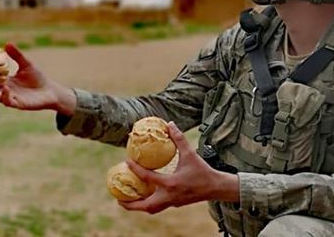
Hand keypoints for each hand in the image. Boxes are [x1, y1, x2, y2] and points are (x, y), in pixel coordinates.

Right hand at [0, 43, 75, 114]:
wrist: (50, 91)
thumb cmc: (37, 78)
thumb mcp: (26, 64)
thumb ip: (16, 55)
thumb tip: (7, 43)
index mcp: (5, 81)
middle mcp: (5, 91)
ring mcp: (11, 98)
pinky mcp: (19, 104)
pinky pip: (8, 102)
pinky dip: (5, 96)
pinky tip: (5, 88)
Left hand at [119, 122, 239, 213]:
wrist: (216, 188)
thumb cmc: (202, 171)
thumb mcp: (190, 154)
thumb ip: (179, 139)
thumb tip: (170, 124)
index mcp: (171, 184)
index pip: (148, 177)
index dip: (135, 169)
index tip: (126, 161)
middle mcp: (169, 196)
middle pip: (146, 206)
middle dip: (130, 204)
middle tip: (118, 199)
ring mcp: (172, 203)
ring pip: (151, 209)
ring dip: (138, 206)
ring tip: (126, 201)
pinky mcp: (175, 204)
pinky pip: (158, 207)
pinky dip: (148, 204)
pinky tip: (144, 196)